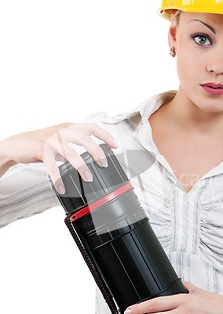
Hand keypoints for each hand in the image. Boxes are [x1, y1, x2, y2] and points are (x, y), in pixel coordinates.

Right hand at [0, 122, 117, 191]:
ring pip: (70, 152)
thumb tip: (91, 157)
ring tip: (88, 178)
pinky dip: (58, 178)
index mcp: (69, 127)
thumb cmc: (40, 143)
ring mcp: (51, 140)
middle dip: (96, 151)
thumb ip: (74, 145)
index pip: (91, 126)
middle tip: (103, 164)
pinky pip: (52, 165)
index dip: (105, 135)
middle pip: (83, 137)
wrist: (16, 144)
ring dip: (81, 166)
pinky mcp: (41, 150)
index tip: (115, 146)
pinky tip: (62, 188)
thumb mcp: (60, 139)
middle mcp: (61, 131)